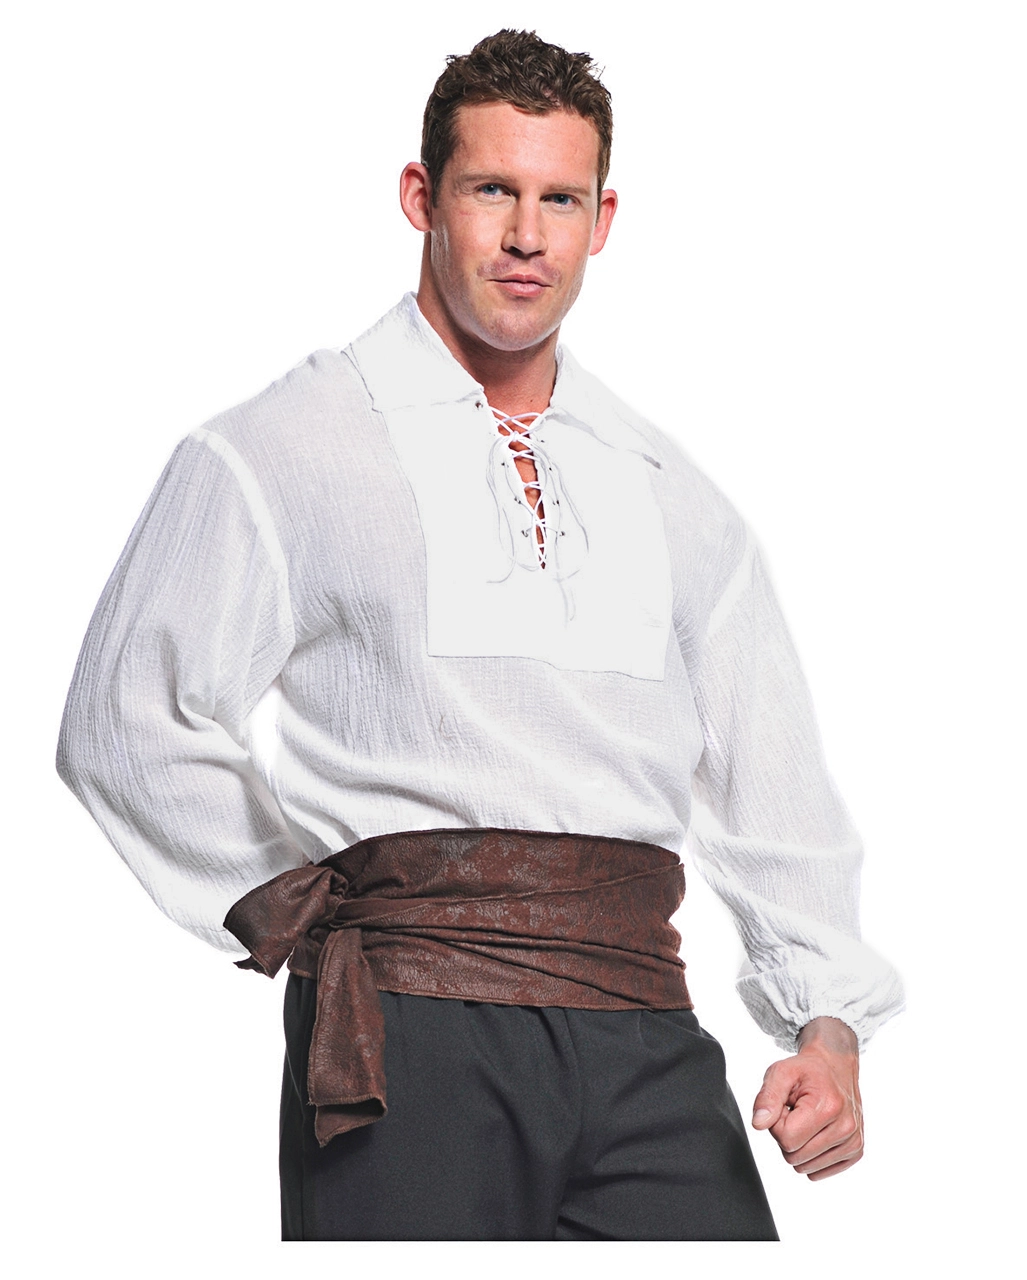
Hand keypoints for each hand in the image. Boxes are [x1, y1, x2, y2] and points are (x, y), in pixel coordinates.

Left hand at [751, 1016, 862, 1180]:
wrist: (835, 1067)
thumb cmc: (806, 1071)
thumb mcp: (781, 1073)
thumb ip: (766, 1098)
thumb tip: (758, 1124)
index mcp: (828, 1106)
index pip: (787, 1139)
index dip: (777, 1124)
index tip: (784, 1107)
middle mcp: (846, 1127)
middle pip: (794, 1157)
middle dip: (787, 1136)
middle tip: (795, 1113)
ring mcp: (853, 1142)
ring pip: (806, 1168)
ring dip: (799, 1146)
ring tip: (807, 1121)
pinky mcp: (855, 1152)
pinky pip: (819, 1172)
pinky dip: (811, 1156)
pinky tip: (816, 1133)